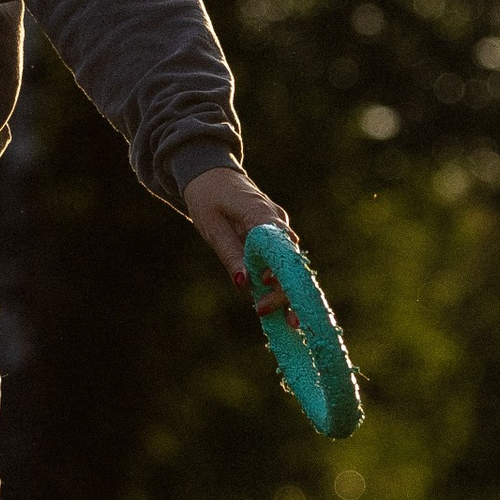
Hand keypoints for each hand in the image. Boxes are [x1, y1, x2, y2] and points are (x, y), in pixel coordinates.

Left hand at [181, 164, 295, 304]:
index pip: (277, 243)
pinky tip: (287, 314)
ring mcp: (279, 229)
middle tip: (264, 311)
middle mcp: (276, 221)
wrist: (211, 175)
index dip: (277, 268)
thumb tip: (244, 284)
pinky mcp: (275, 239)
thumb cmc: (208, 197)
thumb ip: (229, 252)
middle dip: (283, 289)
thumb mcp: (212, 225)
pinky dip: (282, 287)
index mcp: (260, 212)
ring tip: (291, 324)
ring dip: (289, 293)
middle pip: (288, 259)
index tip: (267, 286)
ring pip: (290, 265)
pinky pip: (282, 264)